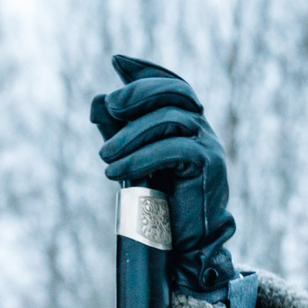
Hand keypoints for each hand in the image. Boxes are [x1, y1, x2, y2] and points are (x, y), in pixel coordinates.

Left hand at [89, 54, 240, 301]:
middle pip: (174, 92)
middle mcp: (203, 129)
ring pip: (170, 119)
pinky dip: (139, 158)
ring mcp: (209, 146)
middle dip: (137, 93)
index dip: (146, 69)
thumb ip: (117, 131)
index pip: (172, 84)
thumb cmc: (158, 205)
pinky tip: (113, 172)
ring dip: (130, 134)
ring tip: (103, 157)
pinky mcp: (208, 167)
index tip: (117, 61)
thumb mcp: (132, 161)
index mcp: (188, 124)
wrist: (184, 247)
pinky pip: (173, 149)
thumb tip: (97, 100)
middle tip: (108, 106)